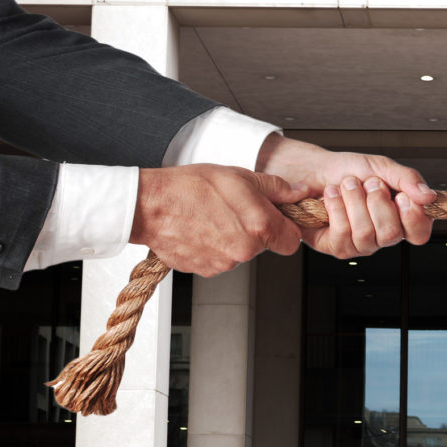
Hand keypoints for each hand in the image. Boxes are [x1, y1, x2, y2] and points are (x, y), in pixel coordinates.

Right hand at [130, 164, 308, 276]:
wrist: (150, 206)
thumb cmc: (191, 187)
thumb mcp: (240, 176)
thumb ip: (275, 188)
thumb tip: (297, 192)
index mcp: (260, 226)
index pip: (292, 241)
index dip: (285, 229)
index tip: (276, 219)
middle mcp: (245, 250)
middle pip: (264, 245)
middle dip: (256, 230)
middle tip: (235, 209)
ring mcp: (224, 263)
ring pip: (240, 252)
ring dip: (233, 238)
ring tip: (212, 216)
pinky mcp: (205, 270)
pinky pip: (219, 259)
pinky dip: (213, 247)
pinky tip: (200, 228)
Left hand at [255, 135, 435, 257]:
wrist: (313, 170)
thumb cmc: (348, 170)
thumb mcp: (381, 167)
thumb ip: (408, 179)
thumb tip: (429, 196)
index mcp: (400, 217)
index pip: (419, 233)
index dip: (414, 219)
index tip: (402, 197)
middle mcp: (382, 235)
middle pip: (392, 234)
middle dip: (377, 202)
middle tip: (368, 183)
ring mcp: (360, 244)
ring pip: (365, 234)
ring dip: (354, 201)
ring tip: (346, 185)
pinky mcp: (336, 247)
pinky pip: (342, 235)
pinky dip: (336, 207)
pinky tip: (331, 196)